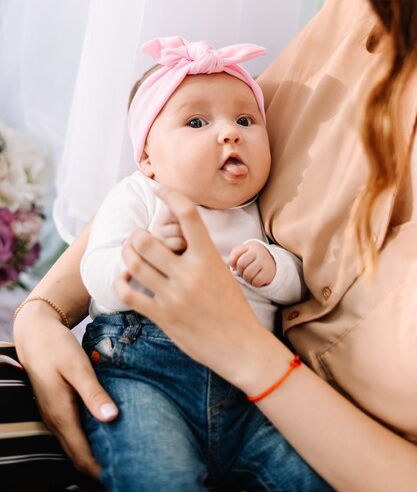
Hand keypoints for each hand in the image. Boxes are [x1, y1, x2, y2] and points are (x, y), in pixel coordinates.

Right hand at [14, 303, 117, 478]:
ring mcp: (54, 416)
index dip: (101, 470)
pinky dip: (89, 440)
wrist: (35, 333)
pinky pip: (74, 433)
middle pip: (78, 457)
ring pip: (75, 446)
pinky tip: (107, 432)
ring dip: (95, 454)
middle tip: (128, 468)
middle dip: (100, 467)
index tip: (124, 473)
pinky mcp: (57, 408)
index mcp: (61, 415)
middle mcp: (55, 421)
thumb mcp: (77, 367)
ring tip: (122, 454)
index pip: (82, 456)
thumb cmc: (56, 346)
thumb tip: (112, 418)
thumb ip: (94, 393)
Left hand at [114, 186, 281, 390]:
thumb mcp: (221, 272)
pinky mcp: (163, 316)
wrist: (241, 346)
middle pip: (146, 240)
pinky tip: (127, 279)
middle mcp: (190, 273)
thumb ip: (198, 253)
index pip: (188, 214)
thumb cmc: (231, 307)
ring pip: (134, 263)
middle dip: (136, 235)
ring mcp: (175, 296)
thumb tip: (177, 233)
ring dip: (127, 255)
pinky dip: (122, 281)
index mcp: (208, 257)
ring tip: (130, 256)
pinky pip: (129, 293)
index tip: (158, 188)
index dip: (170, 194)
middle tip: (138, 239)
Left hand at [229, 241, 275, 286]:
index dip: (232, 263)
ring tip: (250, 277)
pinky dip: (254, 284)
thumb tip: (233, 266)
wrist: (273, 262)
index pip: (235, 254)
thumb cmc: (253, 260)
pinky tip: (257, 279)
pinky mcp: (269, 272)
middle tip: (244, 272)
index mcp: (250, 246)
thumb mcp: (245, 253)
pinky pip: (256, 281)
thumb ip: (235, 256)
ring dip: (247, 279)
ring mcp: (264, 261)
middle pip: (241, 264)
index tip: (237, 265)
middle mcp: (258, 251)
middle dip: (240, 271)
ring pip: (248, 274)